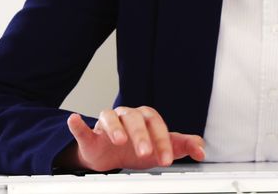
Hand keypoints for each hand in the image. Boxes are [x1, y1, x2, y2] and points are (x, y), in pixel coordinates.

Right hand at [63, 106, 205, 170]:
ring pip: (110, 117)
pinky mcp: (90, 135)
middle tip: (146, 153)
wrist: (111, 157)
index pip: (156, 124)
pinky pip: (83, 128)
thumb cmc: (136, 149)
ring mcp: (107, 124)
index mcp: (145, 118)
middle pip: (134, 118)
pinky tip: (75, 120)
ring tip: (119, 140)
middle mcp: (127, 116)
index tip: (167, 160)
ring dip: (115, 127)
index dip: (162, 141)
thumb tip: (202, 148)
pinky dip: (78, 124)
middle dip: (141, 135)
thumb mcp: (161, 149)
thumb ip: (182, 146)